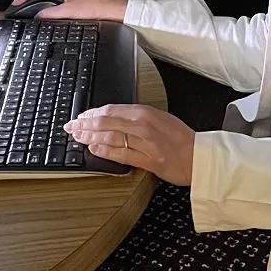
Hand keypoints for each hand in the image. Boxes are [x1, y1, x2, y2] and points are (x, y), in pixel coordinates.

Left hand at [66, 104, 194, 185]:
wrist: (199, 156)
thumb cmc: (180, 138)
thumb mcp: (159, 118)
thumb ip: (137, 118)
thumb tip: (114, 118)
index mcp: (146, 112)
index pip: (111, 109)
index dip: (92, 113)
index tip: (81, 116)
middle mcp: (143, 125)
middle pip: (106, 122)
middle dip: (85, 125)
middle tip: (71, 127)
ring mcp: (145, 143)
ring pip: (110, 137)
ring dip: (90, 137)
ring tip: (78, 138)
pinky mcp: (147, 160)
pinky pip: (121, 154)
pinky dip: (104, 151)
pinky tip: (93, 150)